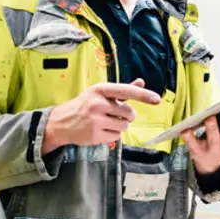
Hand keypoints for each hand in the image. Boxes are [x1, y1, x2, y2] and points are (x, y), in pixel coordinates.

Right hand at [42, 79, 160, 154]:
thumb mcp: (100, 94)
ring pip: (124, 126)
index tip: (157, 99)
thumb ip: (122, 90)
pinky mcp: (95, 135)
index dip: (143, 95)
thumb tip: (141, 82)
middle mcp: (98, 104)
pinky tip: (101, 130)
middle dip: (127, 116)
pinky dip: (112, 135)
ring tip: (105, 122)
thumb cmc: (85, 105)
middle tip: (116, 115)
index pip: (126, 91)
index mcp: (100, 90)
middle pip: (129, 113)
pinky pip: (117, 136)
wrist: (62, 122)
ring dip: (119, 126)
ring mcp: (96, 120)